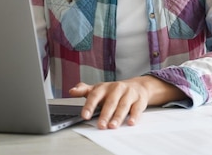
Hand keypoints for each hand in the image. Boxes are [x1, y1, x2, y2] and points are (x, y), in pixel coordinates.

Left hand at [68, 75, 184, 128]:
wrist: (137, 86)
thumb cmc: (114, 91)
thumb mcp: (99, 89)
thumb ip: (84, 90)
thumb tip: (72, 90)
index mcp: (105, 87)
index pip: (95, 95)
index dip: (90, 105)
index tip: (85, 115)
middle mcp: (117, 89)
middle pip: (110, 102)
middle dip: (105, 114)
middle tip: (100, 125)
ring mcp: (129, 93)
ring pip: (123, 105)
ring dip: (118, 116)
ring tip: (112, 126)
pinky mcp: (139, 100)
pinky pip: (137, 108)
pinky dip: (134, 115)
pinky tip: (131, 122)